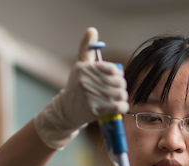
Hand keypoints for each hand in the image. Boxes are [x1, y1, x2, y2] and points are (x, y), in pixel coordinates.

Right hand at [34, 27, 128, 148]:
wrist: (66, 111)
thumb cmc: (76, 87)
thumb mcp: (80, 67)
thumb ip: (87, 49)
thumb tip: (91, 30)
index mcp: (84, 68)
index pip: (113, 69)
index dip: (118, 75)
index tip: (113, 80)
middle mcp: (85, 80)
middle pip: (119, 82)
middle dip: (120, 87)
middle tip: (115, 91)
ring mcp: (89, 96)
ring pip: (121, 94)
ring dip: (122, 98)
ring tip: (115, 100)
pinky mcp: (94, 110)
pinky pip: (119, 106)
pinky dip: (122, 107)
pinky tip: (117, 107)